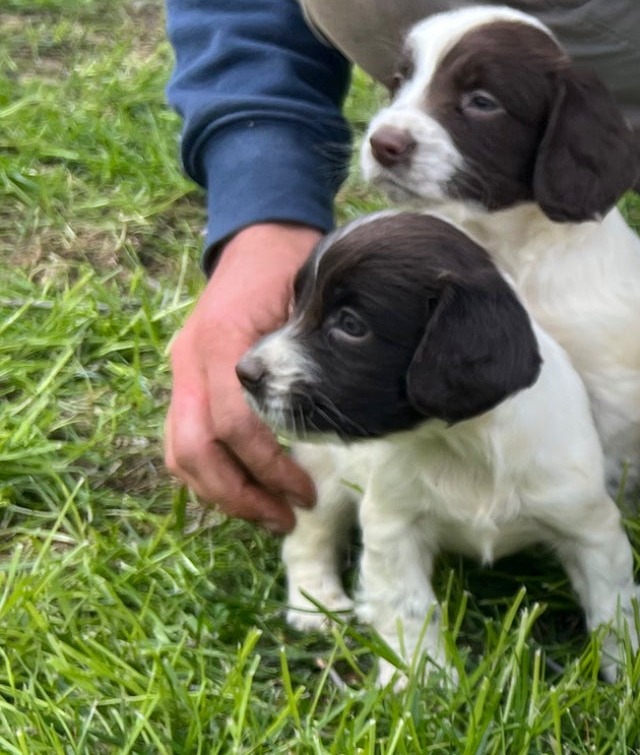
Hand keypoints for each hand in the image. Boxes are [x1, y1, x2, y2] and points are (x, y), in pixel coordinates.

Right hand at [165, 223, 321, 532]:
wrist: (259, 236)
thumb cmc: (293, 269)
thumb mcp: (309, 305)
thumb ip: (311, 357)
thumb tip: (344, 419)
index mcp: (221, 343)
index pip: (235, 426)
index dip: (270, 468)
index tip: (309, 493)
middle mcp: (190, 361)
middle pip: (196, 451)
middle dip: (241, 494)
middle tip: (288, 518)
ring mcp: (183, 372)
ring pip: (180, 453)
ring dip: (223, 493)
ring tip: (271, 514)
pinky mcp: (187, 382)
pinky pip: (183, 441)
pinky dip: (211, 474)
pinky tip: (251, 489)